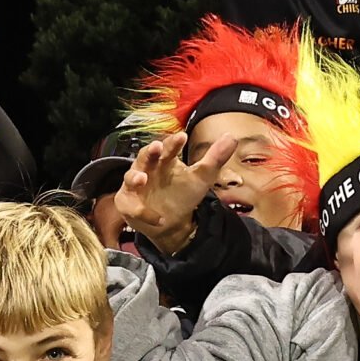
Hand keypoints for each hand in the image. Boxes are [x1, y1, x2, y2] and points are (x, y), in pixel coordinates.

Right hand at [117, 130, 233, 255]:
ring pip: (130, 178)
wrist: (173, 223)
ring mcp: (135, 186)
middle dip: (149, 152)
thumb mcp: (203, 177)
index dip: (173, 143)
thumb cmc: (183, 195)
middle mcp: (148, 170)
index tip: (182, 137)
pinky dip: (143, 212)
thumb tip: (232, 137)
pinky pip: (131, 206)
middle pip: (145, 157)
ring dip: (134, 177)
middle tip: (156, 147)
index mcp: (166, 160)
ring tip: (142, 179)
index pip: (168, 147)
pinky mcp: (128, 203)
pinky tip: (159, 218)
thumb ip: (215, 158)